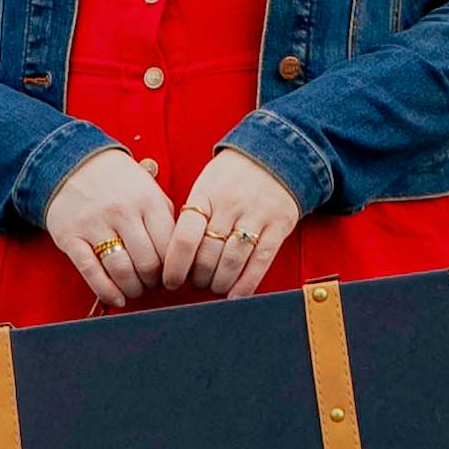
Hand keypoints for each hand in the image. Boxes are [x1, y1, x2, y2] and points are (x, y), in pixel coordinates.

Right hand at [42, 149, 178, 309]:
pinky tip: (116, 298)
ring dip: (133, 289)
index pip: (168, 247)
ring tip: (135, 289)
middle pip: (147, 263)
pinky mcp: (71, 236)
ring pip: (121, 271)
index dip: (172, 268)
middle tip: (152, 284)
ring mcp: (94, 224)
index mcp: (147, 199)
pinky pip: (91, 271)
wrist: (72, 162)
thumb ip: (164, 216)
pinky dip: (106, 291)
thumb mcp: (147, 187)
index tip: (169, 275)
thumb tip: (179, 252)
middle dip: (153, 282)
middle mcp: (122, 211)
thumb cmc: (117, 180)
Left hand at [166, 146, 301, 300]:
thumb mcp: (205, 185)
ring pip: (232, 261)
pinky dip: (246, 283)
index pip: (185, 237)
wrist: (276, 153)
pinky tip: (235, 294)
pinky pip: (260, 261)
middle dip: (198, 277)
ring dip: (219, 282)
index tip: (170, 281)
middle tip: (195, 283)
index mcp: (205, 194)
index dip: (175, 266)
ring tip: (214, 286)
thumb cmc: (232, 176)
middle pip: (208, 254)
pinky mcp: (278, 226)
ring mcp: (256, 215)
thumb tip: (173, 257)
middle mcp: (230, 204)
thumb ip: (192, 216)